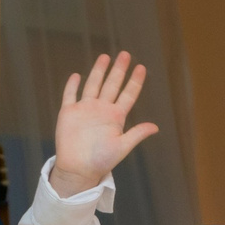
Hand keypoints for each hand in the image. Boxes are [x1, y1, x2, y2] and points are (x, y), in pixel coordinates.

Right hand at [49, 52, 158, 195]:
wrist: (78, 169)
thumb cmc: (101, 161)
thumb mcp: (122, 147)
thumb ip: (137, 134)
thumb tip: (155, 127)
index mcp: (116, 117)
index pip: (128, 95)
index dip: (135, 82)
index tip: (141, 68)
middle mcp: (101, 110)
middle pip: (112, 85)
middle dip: (119, 70)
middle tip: (125, 54)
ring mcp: (85, 110)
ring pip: (93, 85)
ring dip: (98, 71)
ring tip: (105, 57)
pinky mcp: (69, 113)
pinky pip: (70, 95)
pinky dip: (72, 85)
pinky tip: (76, 75)